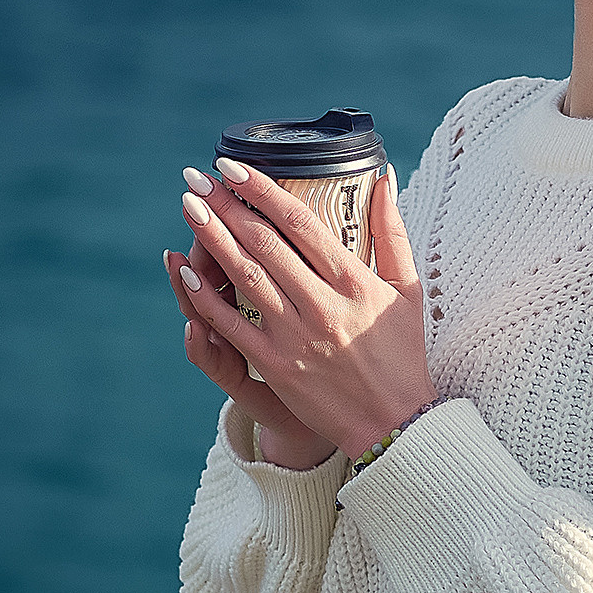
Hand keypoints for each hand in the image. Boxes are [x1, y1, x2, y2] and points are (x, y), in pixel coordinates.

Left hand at [173, 157, 439, 459]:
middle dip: (228, 206)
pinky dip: (206, 297)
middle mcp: (323, 305)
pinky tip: (185, 270)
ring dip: (212, 238)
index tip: (235, 168)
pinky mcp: (276, 366)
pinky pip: (232, 326)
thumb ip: (391, 232)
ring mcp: (296, 337)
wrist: (394, 424)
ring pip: (245, 276)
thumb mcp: (407, 289)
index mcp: (355, 282)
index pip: (302, 223)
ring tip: (190, 206)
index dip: (264, 191)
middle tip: (199, 178)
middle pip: (265, 243)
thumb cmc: (402, 353)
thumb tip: (383, 179)